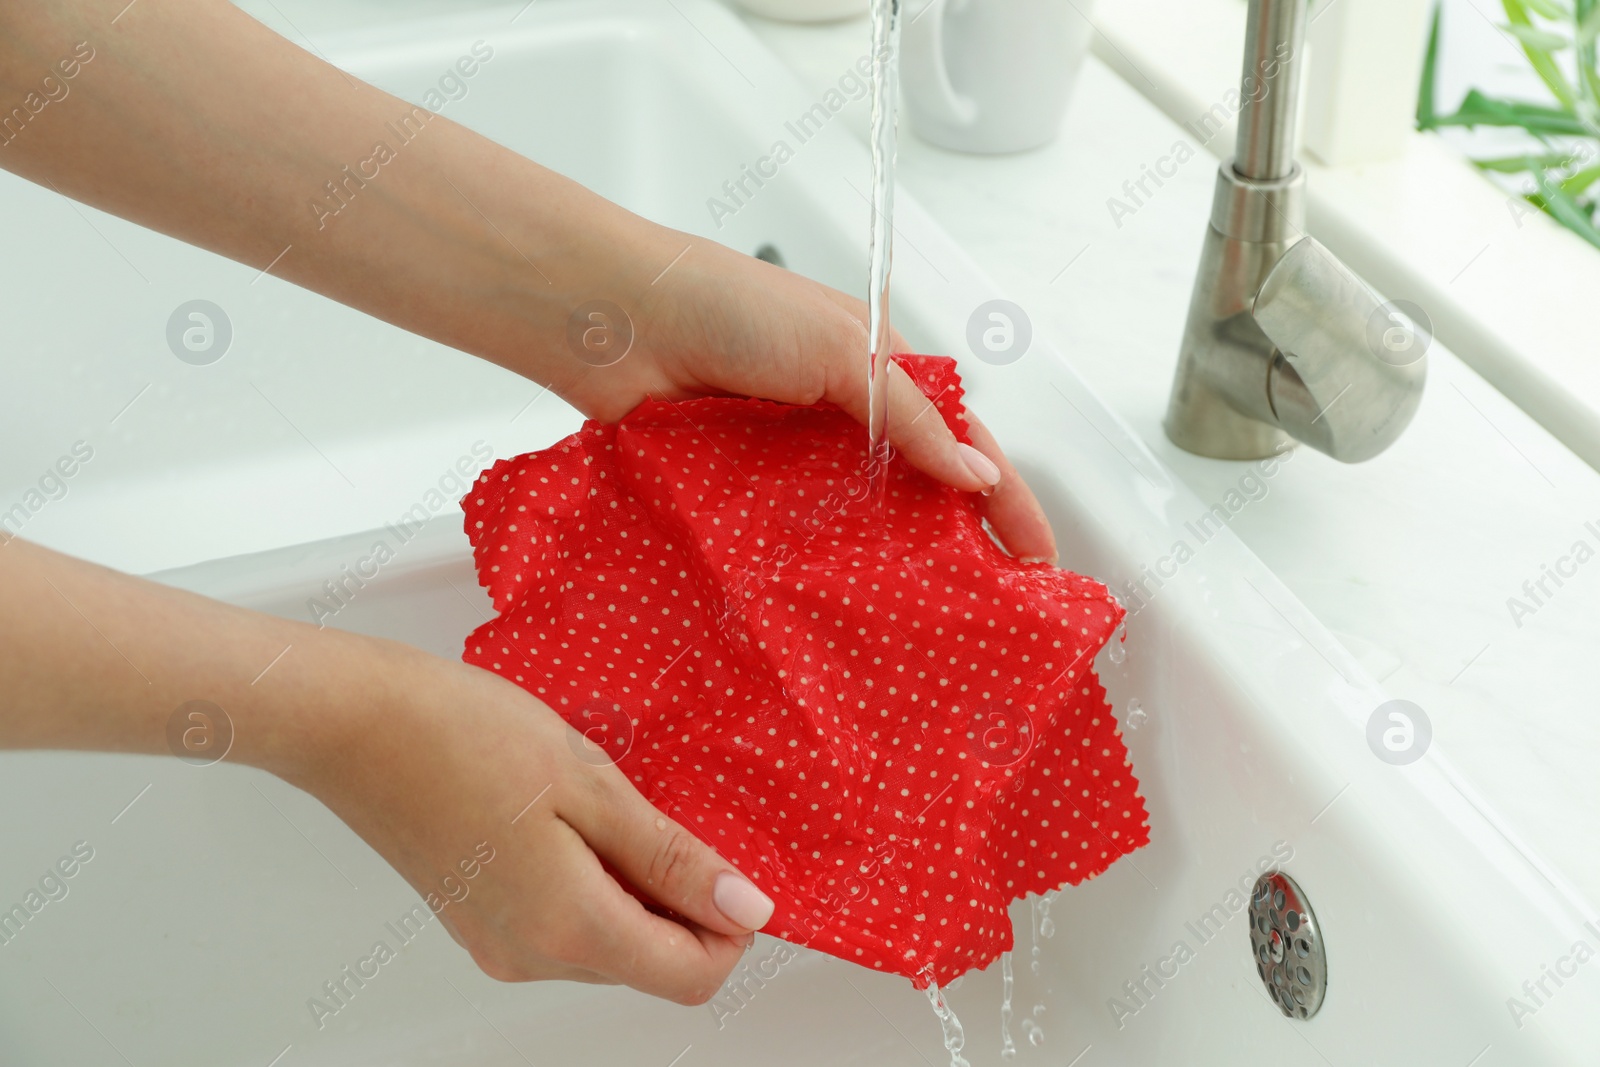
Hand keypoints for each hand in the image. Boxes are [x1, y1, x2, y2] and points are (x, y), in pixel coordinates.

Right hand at [298, 643, 773, 1003]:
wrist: (356, 723)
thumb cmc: (465, 736)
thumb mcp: (593, 786)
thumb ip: (673, 858)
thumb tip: (746, 907)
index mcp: (569, 930)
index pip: (691, 978)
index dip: (730, 927)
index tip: (730, 864)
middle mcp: (532, 958)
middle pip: (651, 963)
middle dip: (682, 902)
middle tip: (662, 812)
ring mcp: (499, 945)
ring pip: (609, 944)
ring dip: (634, 887)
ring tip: (605, 805)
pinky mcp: (479, 923)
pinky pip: (565, 925)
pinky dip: (592, 884)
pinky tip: (572, 817)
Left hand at [561, 228, 1058, 564]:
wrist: (615, 320)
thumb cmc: (728, 308)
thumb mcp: (841, 348)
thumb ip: (910, 416)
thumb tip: (975, 474)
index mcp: (875, 369)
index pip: (957, 439)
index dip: (1001, 496)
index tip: (1035, 554)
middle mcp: (835, 417)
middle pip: (908, 489)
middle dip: (948, 543)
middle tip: (984, 608)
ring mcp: (785, 458)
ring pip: (849, 522)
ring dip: (879, 564)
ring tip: (917, 625)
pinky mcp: (736, 489)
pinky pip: (786, 536)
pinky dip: (810, 566)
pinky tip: (832, 607)